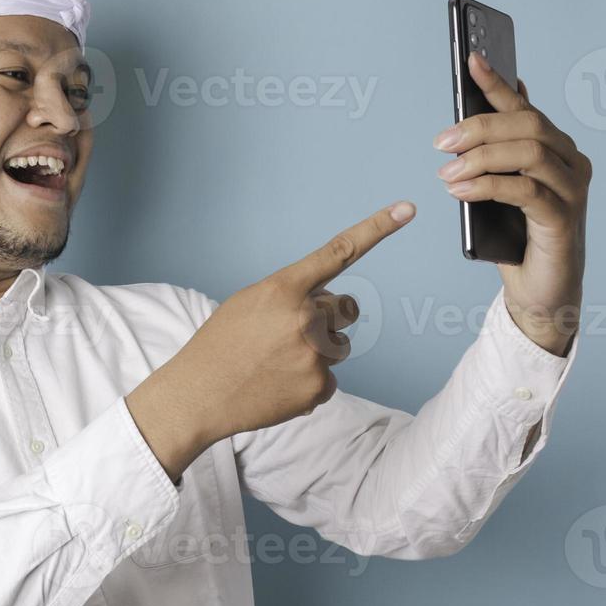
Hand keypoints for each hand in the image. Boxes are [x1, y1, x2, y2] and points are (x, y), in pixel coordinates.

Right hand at [171, 202, 416, 441]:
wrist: (198, 396)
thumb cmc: (220, 345)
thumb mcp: (248, 303)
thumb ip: (291, 295)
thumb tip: (329, 306)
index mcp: (284, 289)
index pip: (339, 251)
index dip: (377, 228)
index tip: (407, 209)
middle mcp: (305, 317)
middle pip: (346, 308)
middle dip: (329, 317)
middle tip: (291, 334)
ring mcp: (314, 354)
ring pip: (339, 345)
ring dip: (317, 352)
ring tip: (276, 363)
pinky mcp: (317, 387)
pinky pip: (329, 379)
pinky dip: (308, 383)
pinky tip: (278, 386)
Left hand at [434, 51, 590, 355]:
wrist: (539, 293)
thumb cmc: (519, 239)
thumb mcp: (501, 189)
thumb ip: (497, 154)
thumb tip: (478, 115)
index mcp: (556, 149)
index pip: (525, 107)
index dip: (498, 82)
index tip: (471, 59)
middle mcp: (572, 163)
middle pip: (529, 126)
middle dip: (481, 126)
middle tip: (442, 141)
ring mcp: (572, 191)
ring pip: (529, 153)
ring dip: (481, 157)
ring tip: (446, 170)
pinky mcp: (563, 220)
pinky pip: (526, 190)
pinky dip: (489, 185)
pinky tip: (460, 190)